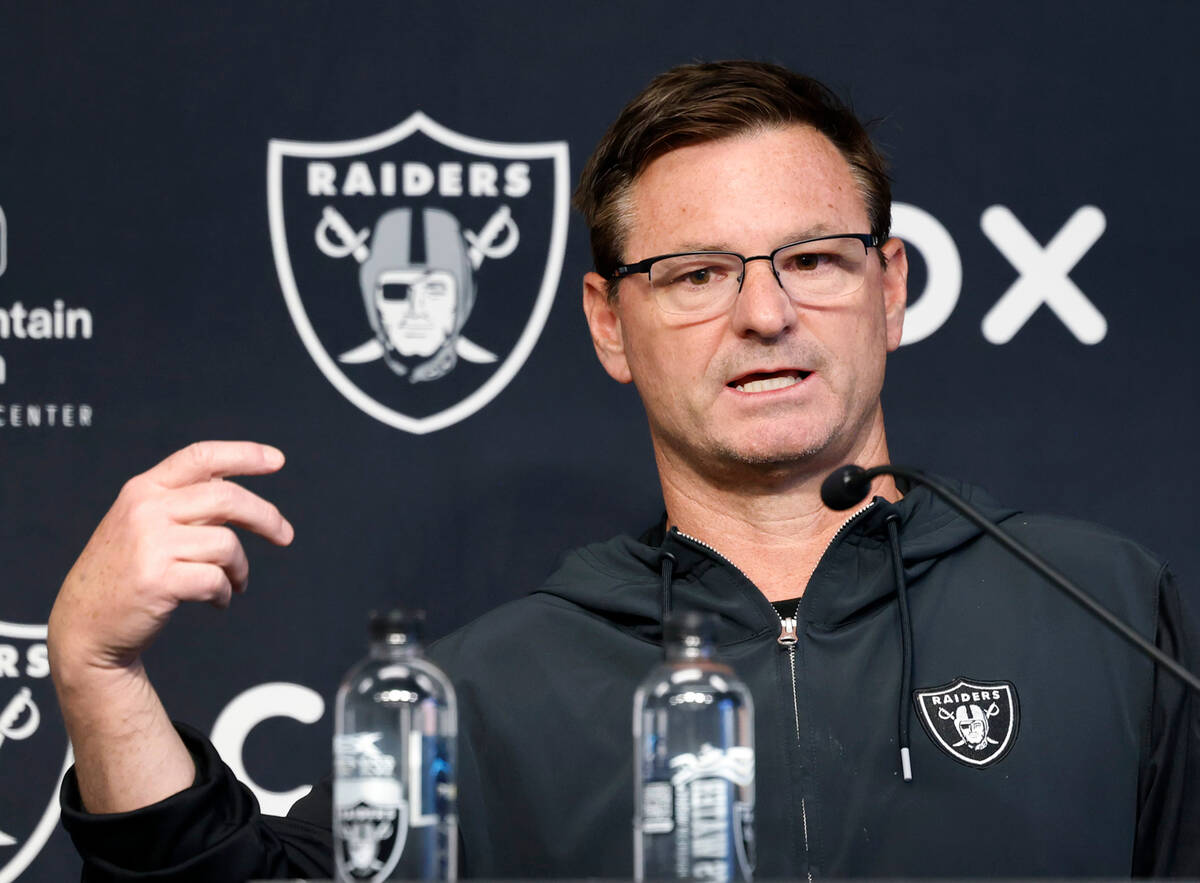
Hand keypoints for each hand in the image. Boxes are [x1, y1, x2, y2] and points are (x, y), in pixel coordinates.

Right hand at [49, 441, 294, 678]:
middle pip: (227, 498)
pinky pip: (216, 580)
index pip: (200, 457)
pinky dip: (225, 593)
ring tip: (235, 582)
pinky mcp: (158, 580)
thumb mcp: (141, 524)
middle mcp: (145, 510)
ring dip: (240, 568)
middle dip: (266, 516)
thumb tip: (234, 487)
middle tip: (285, 535)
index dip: (243, 454)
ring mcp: (150, 545)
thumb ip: (181, 503)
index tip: (277, 461)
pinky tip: (219, 601)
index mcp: (143, 490)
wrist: (84, 627)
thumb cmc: (124, 573)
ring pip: (227, 544)